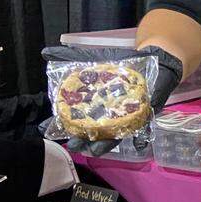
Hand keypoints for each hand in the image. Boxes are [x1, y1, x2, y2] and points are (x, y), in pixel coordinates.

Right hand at [41, 44, 184, 155]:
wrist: (155, 61)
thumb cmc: (122, 64)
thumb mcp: (95, 59)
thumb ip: (72, 57)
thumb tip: (45, 52)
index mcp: (95, 106)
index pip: (75, 119)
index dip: (61, 125)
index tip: (47, 130)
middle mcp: (109, 116)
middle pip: (93, 133)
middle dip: (83, 140)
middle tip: (75, 144)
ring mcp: (127, 118)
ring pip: (114, 136)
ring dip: (105, 144)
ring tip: (96, 149)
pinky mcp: (146, 117)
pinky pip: (142, 131)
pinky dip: (140, 138)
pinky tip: (137, 144)